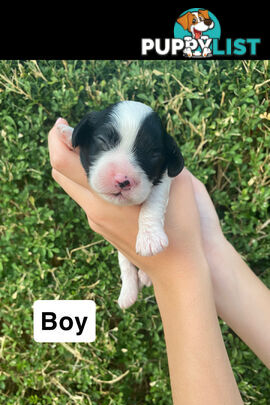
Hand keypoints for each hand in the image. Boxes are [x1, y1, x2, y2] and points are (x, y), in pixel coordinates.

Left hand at [48, 118, 205, 285]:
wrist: (177, 269)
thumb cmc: (180, 230)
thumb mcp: (171, 189)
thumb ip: (155, 163)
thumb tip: (146, 143)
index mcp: (103, 200)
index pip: (64, 165)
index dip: (58, 140)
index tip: (62, 124)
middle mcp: (93, 211)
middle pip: (61, 175)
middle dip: (61, 149)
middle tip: (72, 129)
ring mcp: (96, 222)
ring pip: (73, 187)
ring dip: (76, 165)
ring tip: (93, 145)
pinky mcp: (103, 228)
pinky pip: (87, 197)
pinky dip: (89, 179)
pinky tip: (108, 172)